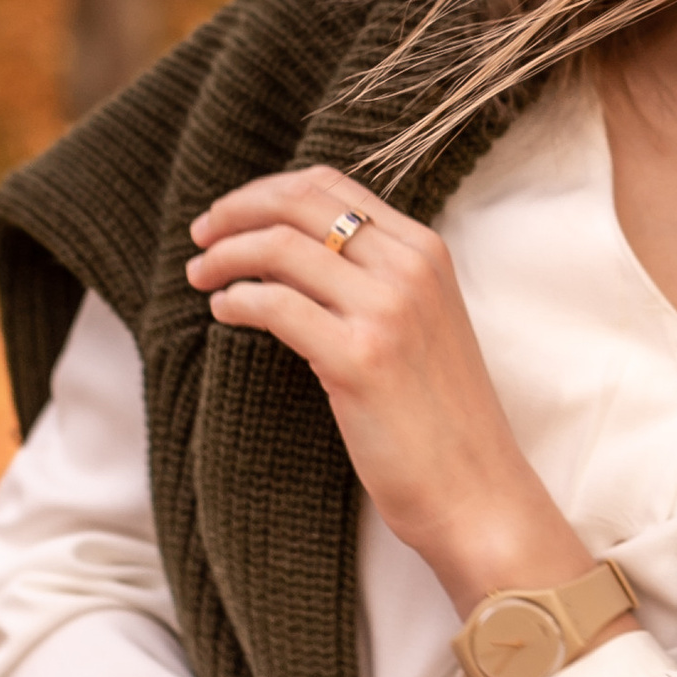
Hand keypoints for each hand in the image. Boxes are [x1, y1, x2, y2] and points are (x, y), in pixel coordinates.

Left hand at [185, 164, 597, 613]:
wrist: (476, 491)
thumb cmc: (439, 418)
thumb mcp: (420, 324)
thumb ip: (373, 279)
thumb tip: (288, 250)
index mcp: (427, 251)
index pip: (331, 185)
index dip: (266, 191)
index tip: (231, 214)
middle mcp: (411, 268)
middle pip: (300, 204)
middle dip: (236, 211)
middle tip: (201, 235)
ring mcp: (389, 310)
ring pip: (280, 247)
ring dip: (225, 256)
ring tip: (201, 277)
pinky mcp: (360, 359)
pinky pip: (275, 305)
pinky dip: (237, 301)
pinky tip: (223, 312)